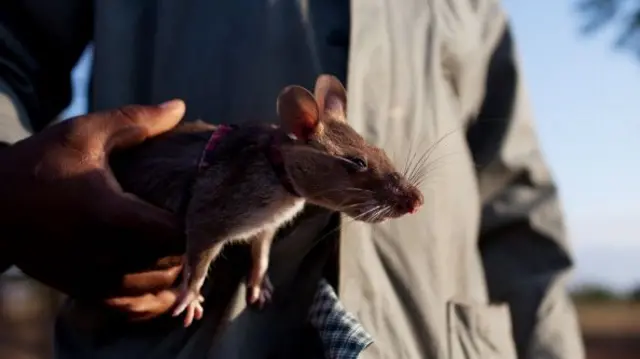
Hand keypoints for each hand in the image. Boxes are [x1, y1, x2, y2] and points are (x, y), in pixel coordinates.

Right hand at [0, 100, 186, 320]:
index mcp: (111, 215)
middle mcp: (105, 255)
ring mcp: (94, 279)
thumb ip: (137, 121)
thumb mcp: (85, 133)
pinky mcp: (85, 291)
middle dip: (189, 244)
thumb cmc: (38, 164)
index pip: (176, 232)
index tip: (198, 202)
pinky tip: (157, 271)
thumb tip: (180, 105)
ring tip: (178, 242)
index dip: (196, 220)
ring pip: (158, 287)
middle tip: (194, 221)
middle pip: (173, 262)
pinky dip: (152, 294)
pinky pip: (134, 307)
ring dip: (174, 268)